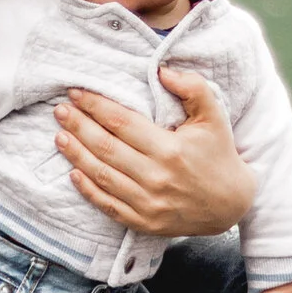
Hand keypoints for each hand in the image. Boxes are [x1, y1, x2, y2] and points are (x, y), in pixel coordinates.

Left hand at [56, 67, 254, 237]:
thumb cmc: (218, 155)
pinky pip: (108, 206)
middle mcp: (156, 177)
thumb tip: (162, 70)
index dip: (95, 106)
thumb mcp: (214, 116)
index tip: (77, 93)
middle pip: (105, 148)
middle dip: (78, 126)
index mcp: (170, 149)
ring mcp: (148, 203)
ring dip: (76, 155)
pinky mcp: (144, 222)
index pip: (121, 122)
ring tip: (60, 136)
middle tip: (60, 111)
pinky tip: (73, 173)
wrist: (231, 204)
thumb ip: (192, 88)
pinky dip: (88, 190)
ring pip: (102, 176)